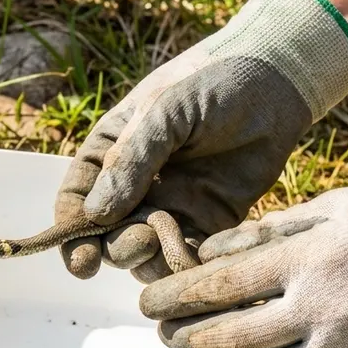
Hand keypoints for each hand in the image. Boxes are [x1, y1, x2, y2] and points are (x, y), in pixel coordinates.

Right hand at [53, 0, 347, 281]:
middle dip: (114, 248)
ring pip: (144, 254)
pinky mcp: (209, 223)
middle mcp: (135, 187)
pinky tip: (192, 257)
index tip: (80, 259)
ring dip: (147, 260)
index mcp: (110, 155)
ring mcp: (171, 207)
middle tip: (138, 240)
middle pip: (106, 236)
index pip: (76, 200)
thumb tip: (95, 215)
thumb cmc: (211, 84)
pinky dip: (184, 265)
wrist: (276, 83)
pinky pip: (187, 256)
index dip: (71, 233)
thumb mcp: (164, 112)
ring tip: (163, 241)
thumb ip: (131, 161)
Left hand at [140, 156, 347, 347]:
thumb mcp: (332, 205)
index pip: (219, 284)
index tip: (149, 302)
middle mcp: (319, 309)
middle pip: (230, 336)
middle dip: (186, 337)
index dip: (175, 296)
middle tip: (164, 334)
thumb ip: (268, 232)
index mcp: (307, 258)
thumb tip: (210, 252)